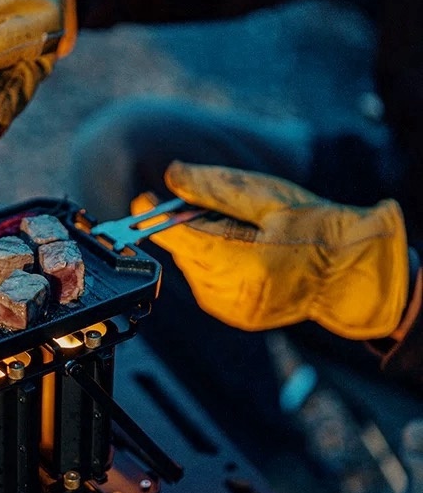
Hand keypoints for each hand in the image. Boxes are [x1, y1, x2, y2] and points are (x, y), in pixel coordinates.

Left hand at [132, 161, 408, 339]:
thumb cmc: (317, 229)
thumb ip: (216, 187)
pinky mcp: (237, 317)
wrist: (350, 273)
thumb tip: (173, 175)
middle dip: (185, 229)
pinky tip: (239, 253)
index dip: (156, 219)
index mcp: (243, 262)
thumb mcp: (268, 196)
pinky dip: (212, 265)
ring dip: (201, 248)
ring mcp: (234, 309)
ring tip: (237, 232)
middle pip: (185, 254)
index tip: (141, 201)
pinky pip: (207, 285)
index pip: (182, 239)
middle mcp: (234, 292)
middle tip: (203, 207)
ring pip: (193, 270)